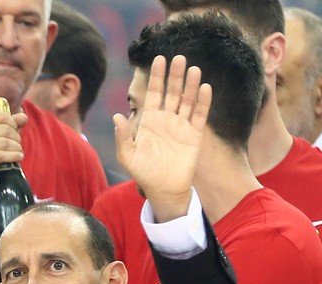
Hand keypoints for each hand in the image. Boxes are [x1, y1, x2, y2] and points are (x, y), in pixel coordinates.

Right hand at [0, 111, 27, 192]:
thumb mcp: (0, 133)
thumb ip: (12, 123)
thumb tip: (24, 117)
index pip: (2, 116)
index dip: (13, 123)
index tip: (15, 131)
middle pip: (6, 130)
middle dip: (16, 138)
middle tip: (17, 144)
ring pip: (5, 143)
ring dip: (16, 148)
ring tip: (18, 151)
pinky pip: (1, 155)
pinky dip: (13, 156)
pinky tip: (19, 157)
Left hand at [113, 55, 211, 221]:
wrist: (163, 189)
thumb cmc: (142, 173)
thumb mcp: (127, 155)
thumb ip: (123, 136)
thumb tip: (116, 116)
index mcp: (149, 120)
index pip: (153, 93)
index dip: (156, 77)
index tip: (158, 59)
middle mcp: (166, 119)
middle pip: (171, 92)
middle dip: (174, 75)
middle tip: (177, 57)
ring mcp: (181, 125)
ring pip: (187, 100)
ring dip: (190, 84)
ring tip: (192, 68)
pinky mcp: (194, 135)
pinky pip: (199, 115)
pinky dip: (203, 102)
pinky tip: (204, 87)